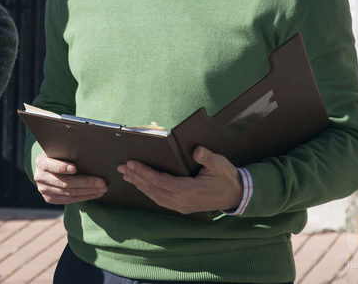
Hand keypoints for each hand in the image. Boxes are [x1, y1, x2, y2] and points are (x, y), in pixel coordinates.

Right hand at [34, 151, 107, 204]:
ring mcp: (43, 189)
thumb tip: (88, 154)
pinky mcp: (49, 198)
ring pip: (69, 193)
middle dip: (86, 183)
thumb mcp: (59, 150)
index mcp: (41, 162)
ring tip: (102, 189)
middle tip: (102, 182)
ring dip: (88, 192)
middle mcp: (40, 177)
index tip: (75, 168)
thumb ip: (68, 152)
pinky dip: (84, 197)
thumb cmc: (59, 155)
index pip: (51, 165)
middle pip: (64, 182)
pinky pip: (69, 200)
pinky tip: (95, 194)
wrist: (48, 167)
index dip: (62, 167)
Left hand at [117, 146, 242, 213]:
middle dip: (136, 177)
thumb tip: (197, 151)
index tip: (131, 163)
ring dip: (139, 185)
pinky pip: (160, 199)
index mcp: (189, 191)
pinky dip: (148, 191)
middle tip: (121, 167)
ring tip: (126, 175)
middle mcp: (182, 201)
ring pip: (154, 196)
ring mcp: (181, 206)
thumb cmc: (227, 178)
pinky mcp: (181, 207)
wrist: (236, 196)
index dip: (144, 172)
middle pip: (153, 189)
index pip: (160, 181)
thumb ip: (208, 158)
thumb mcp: (221, 165)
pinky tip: (140, 185)